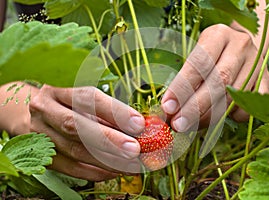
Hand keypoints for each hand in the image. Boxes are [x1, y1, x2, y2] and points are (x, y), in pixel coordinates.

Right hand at [0, 83, 144, 180]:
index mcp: (57, 93)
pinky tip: (115, 171)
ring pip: (75, 151)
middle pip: (75, 126)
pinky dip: (96, 172)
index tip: (138, 123)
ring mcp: (39, 136)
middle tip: (135, 149)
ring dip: (108, 160)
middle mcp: (44, 112)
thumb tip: (138, 128)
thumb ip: (107, 113)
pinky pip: (71, 169)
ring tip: (133, 165)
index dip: (114, 111)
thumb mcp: (82, 103)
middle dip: (109, 139)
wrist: (31, 119)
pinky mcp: (42, 157)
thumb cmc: (66, 108)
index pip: (87, 98)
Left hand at [161, 24, 268, 131]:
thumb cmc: (210, 54)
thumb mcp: (196, 56)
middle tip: (178, 124)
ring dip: (208, 117)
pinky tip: (217, 117)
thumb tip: (170, 109)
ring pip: (232, 97)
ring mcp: (257, 64)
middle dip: (195, 108)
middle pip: (218, 82)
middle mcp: (240, 46)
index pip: (199, 63)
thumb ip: (185, 79)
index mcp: (217, 35)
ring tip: (190, 125)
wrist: (242, 46)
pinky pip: (248, 107)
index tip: (168, 107)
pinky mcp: (267, 81)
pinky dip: (231, 117)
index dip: (182, 88)